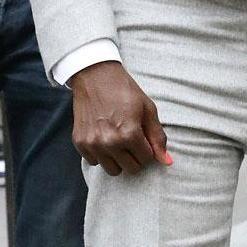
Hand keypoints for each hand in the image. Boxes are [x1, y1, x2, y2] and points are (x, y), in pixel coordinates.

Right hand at [69, 61, 171, 175]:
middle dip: (136, 157)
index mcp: (129, 134)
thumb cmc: (125, 90)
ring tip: (118, 140)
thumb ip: (158, 137)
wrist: (95, 76)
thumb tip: (167, 162)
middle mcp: (110, 143)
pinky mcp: (79, 143)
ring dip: (118, 159)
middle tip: (132, 139)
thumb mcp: (147, 109)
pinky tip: (103, 137)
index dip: (148, 148)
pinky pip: (94, 162)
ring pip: (112, 170)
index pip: (147, 159)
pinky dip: (101, 154)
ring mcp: (93, 144)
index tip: (144, 137)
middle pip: (131, 169)